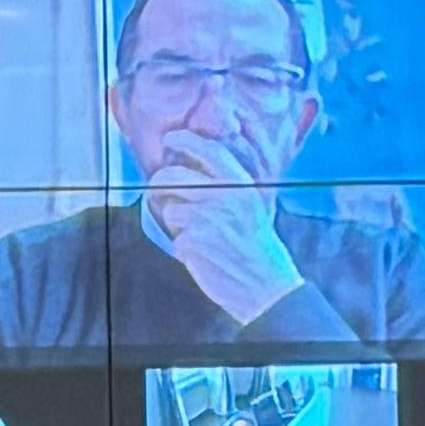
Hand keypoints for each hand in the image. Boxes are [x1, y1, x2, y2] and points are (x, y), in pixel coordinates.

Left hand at [141, 130, 301, 322]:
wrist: (266, 287)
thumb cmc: (258, 249)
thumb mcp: (253, 208)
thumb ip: (227, 188)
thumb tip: (192, 171)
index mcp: (241, 186)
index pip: (209, 151)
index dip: (186, 140)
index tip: (171, 138)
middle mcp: (224, 196)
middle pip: (172, 176)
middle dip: (159, 181)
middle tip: (158, 187)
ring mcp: (206, 218)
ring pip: (171, 210)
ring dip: (179, 226)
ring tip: (203, 240)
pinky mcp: (193, 241)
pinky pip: (175, 240)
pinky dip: (185, 251)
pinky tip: (205, 258)